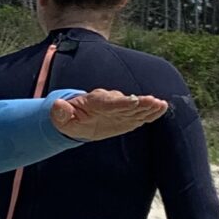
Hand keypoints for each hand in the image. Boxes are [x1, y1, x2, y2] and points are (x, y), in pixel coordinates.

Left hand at [48, 88, 167, 141]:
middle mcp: (110, 102)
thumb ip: (61, 112)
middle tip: (153, 101)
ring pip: (135, 107)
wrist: (77, 118)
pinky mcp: (126, 116)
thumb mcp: (60, 117)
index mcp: (95, 102)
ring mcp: (119, 108)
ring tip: (161, 105)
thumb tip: (57, 105)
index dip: (121, 102)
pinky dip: (149, 112)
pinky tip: (160, 109)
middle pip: (126, 103)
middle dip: (140, 102)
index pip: (109, 102)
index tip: (133, 100)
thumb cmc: (68, 118)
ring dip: (148, 107)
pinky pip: (138, 113)